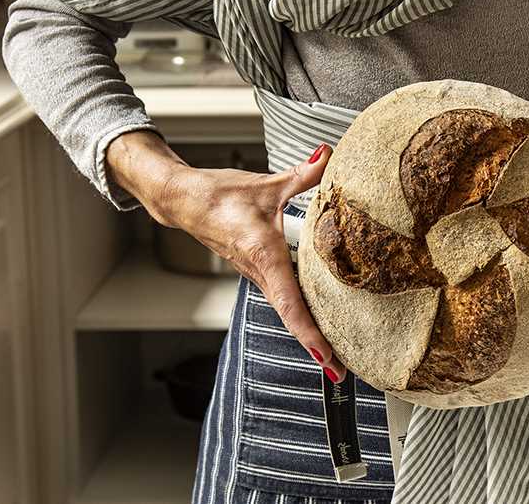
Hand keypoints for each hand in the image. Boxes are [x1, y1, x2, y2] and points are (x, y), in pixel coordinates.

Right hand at [107, 131, 345, 381]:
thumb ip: (304, 175)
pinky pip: (285, 298)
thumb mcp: (267, 184)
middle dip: (317, 347)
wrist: (184, 201)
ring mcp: (258, 276)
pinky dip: (303, 315)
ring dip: (311, 333)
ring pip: (289, 310)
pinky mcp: (259, 272)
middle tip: (345, 373)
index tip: (328, 361)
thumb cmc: (221, 195)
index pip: (290, 302)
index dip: (309, 334)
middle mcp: (260, 273)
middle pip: (293, 317)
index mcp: (264, 254)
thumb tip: (329, 155)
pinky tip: (325, 321)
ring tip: (341, 359)